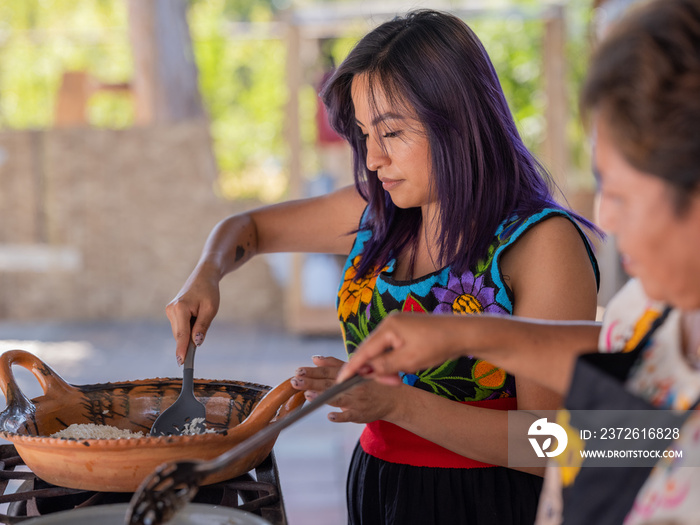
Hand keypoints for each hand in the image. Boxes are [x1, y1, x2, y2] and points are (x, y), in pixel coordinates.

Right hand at [165, 265, 220, 364]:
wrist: (203, 277)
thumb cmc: (209, 292)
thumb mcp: (210, 309)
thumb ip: (202, 326)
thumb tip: (197, 343)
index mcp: (180, 308)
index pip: (181, 335)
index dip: (182, 350)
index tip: (181, 363)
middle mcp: (171, 310)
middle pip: (181, 335)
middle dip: (190, 340)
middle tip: (202, 329)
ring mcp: (169, 311)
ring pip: (180, 332)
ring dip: (190, 331)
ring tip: (200, 314)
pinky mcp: (171, 312)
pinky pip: (180, 327)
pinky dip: (188, 327)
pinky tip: (196, 315)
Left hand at [291, 356, 399, 423]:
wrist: (393, 399)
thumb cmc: (370, 383)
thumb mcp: (354, 370)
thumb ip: (333, 364)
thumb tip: (314, 358)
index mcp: (350, 374)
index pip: (329, 372)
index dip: (313, 371)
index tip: (299, 370)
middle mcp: (353, 386)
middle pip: (330, 384)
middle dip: (312, 382)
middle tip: (295, 381)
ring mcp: (357, 401)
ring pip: (338, 398)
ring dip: (323, 396)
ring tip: (308, 394)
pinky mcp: (361, 415)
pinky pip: (350, 416)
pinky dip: (340, 416)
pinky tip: (330, 416)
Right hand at [336, 312, 462, 383]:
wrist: (462, 333)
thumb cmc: (438, 345)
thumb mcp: (410, 361)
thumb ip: (385, 366)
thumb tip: (366, 371)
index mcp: (388, 327)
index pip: (364, 351)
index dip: (352, 367)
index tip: (341, 380)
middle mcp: (390, 323)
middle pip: (372, 350)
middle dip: (378, 369)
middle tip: (393, 382)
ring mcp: (398, 324)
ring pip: (383, 350)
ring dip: (389, 366)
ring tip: (405, 374)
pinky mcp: (406, 329)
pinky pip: (393, 347)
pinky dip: (396, 360)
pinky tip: (407, 366)